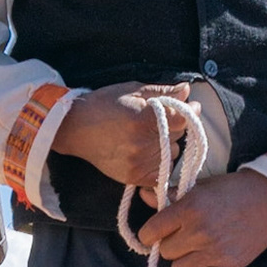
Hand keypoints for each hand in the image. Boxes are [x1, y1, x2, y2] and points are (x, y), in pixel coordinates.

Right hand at [50, 83, 198, 187]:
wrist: (75, 128)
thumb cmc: (103, 104)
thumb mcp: (133, 90)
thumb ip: (163, 92)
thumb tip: (187, 91)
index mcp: (144, 119)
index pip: (183, 119)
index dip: (189, 111)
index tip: (191, 106)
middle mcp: (142, 144)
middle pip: (178, 136)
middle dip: (175, 126)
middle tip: (160, 120)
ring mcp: (138, 163)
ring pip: (173, 154)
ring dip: (169, 145)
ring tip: (151, 136)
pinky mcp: (134, 177)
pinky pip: (162, 174)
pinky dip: (161, 164)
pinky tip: (152, 154)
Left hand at [137, 171, 266, 266]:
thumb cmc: (232, 190)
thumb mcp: (199, 187)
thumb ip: (171, 195)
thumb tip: (143, 195)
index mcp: (189, 208)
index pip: (151, 232)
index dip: (149, 234)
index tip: (154, 233)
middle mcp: (199, 231)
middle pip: (165, 251)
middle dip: (169, 245)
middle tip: (182, 238)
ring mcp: (214, 251)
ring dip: (181, 262)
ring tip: (192, 252)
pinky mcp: (227, 266)